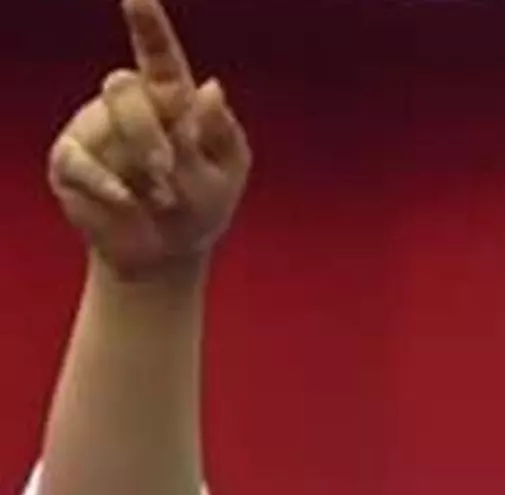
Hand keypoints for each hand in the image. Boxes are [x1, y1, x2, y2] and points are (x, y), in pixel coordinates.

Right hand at [47, 0, 250, 278]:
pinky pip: (80, 160)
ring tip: (163, 195)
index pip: (160, 56)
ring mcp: (96, 131)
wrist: (168, 252)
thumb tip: (211, 86)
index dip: (148, 25)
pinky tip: (127, 199)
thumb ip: (220, 132)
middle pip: (124, 87)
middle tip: (168, 170)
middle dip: (149, 131)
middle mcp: (131, 108)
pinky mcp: (71, 162)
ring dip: (139, 159)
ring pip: (105, 118)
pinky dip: (108, 183)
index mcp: (174, 101)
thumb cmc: (202, 204)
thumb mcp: (227, 172)